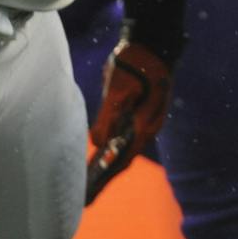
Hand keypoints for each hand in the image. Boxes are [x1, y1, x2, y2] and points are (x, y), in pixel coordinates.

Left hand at [86, 39, 171, 203]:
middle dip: (105, 176)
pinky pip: (125, 134)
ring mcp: (145, 118)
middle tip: (84, 195)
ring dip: (108, 161)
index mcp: (145, 125)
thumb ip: (107, 119)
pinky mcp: (139, 109)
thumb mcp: (117, 92)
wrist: (153, 40)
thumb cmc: (135, 65)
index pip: (123, 160)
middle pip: (124, 156)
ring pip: (125, 146)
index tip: (86, 198)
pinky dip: (112, 146)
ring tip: (87, 177)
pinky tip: (98, 150)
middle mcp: (148, 125)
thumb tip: (98, 144)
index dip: (105, 180)